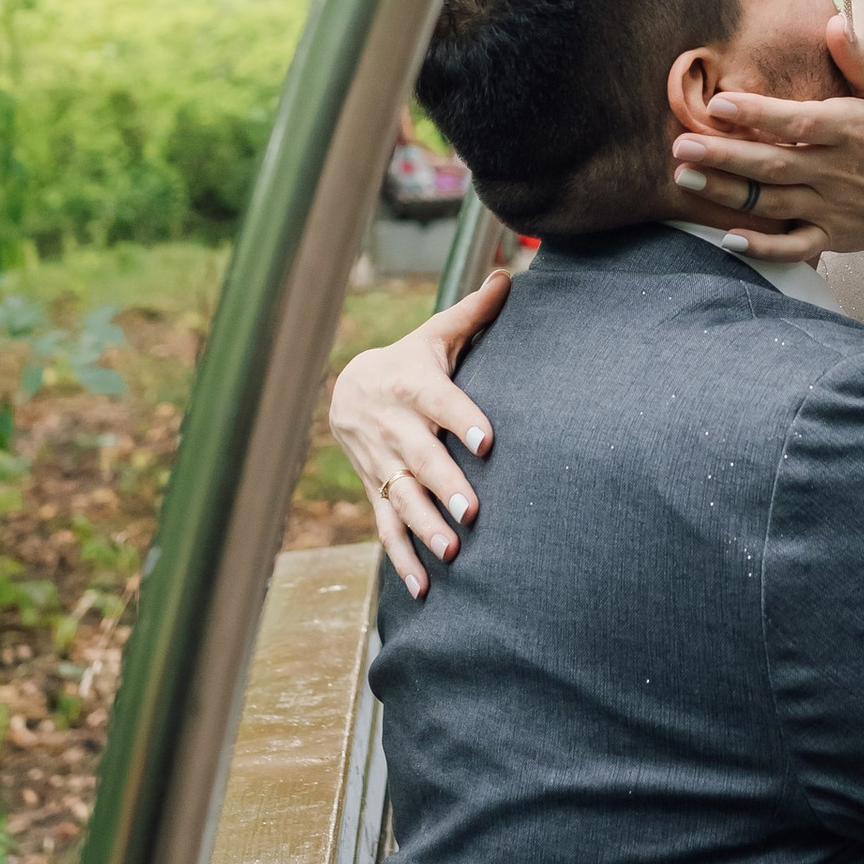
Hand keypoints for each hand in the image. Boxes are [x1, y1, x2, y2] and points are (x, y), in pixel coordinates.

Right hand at [328, 269, 508, 599]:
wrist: (348, 390)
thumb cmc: (409, 360)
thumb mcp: (435, 335)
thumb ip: (475, 313)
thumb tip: (515, 274)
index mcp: (411, 385)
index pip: (439, 402)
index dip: (461, 419)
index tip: (487, 441)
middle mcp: (393, 427)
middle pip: (420, 458)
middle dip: (443, 485)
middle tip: (472, 511)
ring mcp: (381, 463)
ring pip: (401, 497)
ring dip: (425, 527)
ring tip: (454, 551)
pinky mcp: (376, 491)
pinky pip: (385, 528)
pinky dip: (402, 560)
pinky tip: (423, 589)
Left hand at [669, 14, 863, 263]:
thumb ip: (861, 60)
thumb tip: (833, 23)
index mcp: (849, 129)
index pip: (798, 120)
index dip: (758, 112)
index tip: (718, 102)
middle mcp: (835, 171)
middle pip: (773, 164)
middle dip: (724, 156)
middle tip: (681, 145)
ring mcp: (830, 208)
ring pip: (771, 203)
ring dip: (726, 193)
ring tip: (685, 179)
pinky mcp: (829, 238)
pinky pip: (793, 247)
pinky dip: (762, 248)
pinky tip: (727, 239)